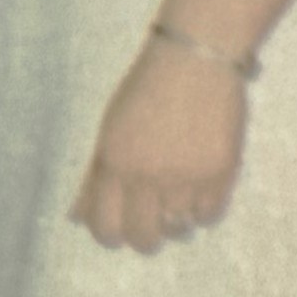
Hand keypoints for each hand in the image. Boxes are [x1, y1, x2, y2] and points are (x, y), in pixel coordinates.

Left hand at [70, 36, 246, 254]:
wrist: (195, 59)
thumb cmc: (146, 89)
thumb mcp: (110, 127)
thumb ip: (94, 174)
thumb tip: (76, 217)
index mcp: (114, 160)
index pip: (105, 225)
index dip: (110, 236)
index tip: (118, 232)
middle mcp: (147, 174)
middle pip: (143, 238)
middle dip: (145, 237)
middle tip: (151, 224)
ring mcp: (186, 176)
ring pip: (178, 230)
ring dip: (176, 221)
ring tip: (177, 194)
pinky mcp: (220, 174)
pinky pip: (209, 216)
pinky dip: (203, 210)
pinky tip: (198, 188)